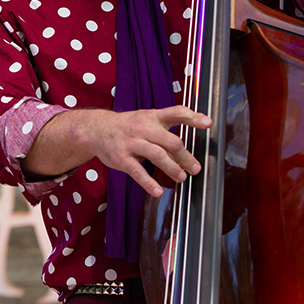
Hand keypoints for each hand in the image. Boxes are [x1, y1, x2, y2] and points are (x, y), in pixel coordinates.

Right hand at [26, 105, 210, 198]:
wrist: (96, 129)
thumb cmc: (127, 126)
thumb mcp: (147, 118)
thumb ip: (168, 125)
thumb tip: (194, 136)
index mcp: (152, 117)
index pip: (175, 112)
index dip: (192, 117)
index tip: (208, 123)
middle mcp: (143, 128)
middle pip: (169, 141)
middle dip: (185, 156)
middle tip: (195, 168)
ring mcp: (131, 143)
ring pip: (156, 155)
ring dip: (172, 168)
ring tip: (181, 178)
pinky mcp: (121, 158)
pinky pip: (137, 171)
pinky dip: (149, 183)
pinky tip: (158, 192)